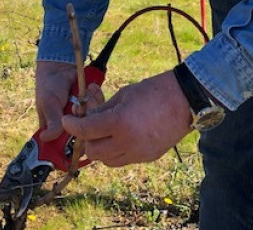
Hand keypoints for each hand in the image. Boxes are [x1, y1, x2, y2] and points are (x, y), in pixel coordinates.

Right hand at [35, 61, 104, 141]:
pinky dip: (98, 96)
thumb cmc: (49, 87)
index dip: (77, 140)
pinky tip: (91, 88)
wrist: (60, 68)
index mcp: (56, 132)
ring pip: (95, 120)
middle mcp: (71, 128)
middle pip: (86, 134)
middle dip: (87, 118)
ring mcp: (83, 117)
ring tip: (86, 92)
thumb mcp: (48, 104)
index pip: (67, 146)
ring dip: (93, 104)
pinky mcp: (92, 107)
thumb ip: (52, 121)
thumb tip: (46, 138)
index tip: (81, 132)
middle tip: (79, 104)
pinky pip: (101, 107)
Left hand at [61, 71, 192, 166]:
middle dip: (87, 139)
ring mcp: (139, 153)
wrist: (185, 99)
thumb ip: (103, 109)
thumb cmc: (154, 90)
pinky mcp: (148, 157)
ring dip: (101, 148)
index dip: (72, 126)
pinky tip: (122, 135)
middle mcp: (128, 143)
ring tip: (104, 132)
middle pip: (94, 152)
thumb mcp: (124, 94)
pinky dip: (118, 150)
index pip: (86, 131)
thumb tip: (87, 118)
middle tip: (87, 126)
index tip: (67, 120)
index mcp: (119, 123)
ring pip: (108, 161)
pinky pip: (125, 159)